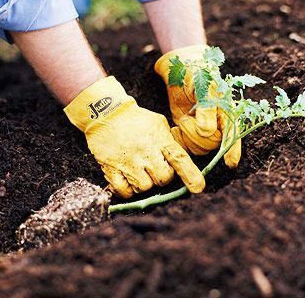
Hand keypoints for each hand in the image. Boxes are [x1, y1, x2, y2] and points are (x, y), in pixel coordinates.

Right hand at [64, 76, 204, 197]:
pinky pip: (125, 191)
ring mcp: (128, 161)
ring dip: (144, 182)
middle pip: (163, 178)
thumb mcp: (158, 123)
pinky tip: (127, 178)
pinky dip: (127, 189)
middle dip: (161, 176)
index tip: (198, 188)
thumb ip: (169, 141)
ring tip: (138, 169)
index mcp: (159, 139)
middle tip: (153, 167)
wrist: (106, 113)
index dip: (191, 175)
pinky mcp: (112, 168)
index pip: (179, 159)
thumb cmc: (135, 119)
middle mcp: (146, 152)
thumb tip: (180, 159)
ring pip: (145, 187)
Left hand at [155, 44, 240, 167]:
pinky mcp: (188, 131)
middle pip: (213, 145)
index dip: (233, 150)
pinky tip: (175, 129)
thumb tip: (206, 132)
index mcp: (227, 113)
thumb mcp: (203, 87)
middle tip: (187, 120)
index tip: (230, 163)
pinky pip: (186, 146)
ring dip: (188, 138)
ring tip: (182, 121)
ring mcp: (202, 129)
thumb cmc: (197, 74)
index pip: (233, 135)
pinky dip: (179, 141)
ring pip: (200, 148)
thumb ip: (206, 109)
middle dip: (198, 137)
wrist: (181, 71)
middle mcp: (217, 124)